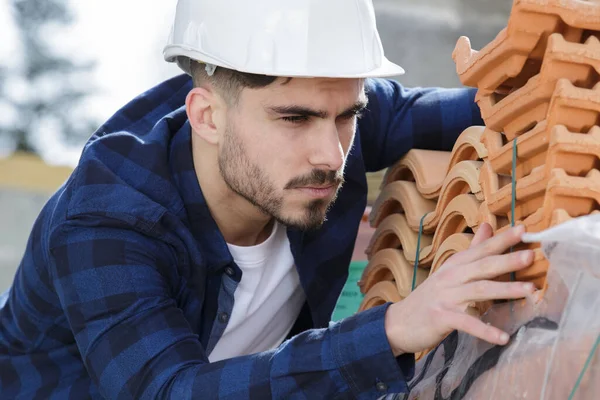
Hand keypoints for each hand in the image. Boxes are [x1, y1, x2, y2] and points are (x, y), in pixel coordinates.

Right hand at [384, 223, 534, 355]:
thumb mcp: (450, 271)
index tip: (524, 230)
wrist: (398, 322)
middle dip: (507, 260)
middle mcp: (450, 277)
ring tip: (529, 290)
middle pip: (482, 266)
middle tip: (531, 255)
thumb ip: (472, 250)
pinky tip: (503, 338)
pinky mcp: (441, 318)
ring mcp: (445, 297)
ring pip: (478, 290)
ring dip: (504, 290)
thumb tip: (488, 225)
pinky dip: (485, 330)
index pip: (481, 249)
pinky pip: (467, 324)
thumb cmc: (430, 297)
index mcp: (455, 265)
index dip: (502, 239)